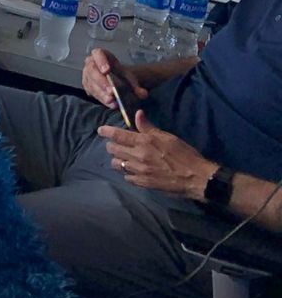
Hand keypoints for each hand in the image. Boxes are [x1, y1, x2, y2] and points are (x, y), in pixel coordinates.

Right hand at [82, 48, 143, 108]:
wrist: (114, 79)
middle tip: (110, 91)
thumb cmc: (119, 74)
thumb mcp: (128, 77)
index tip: (106, 71)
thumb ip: (136, 85)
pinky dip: (102, 99)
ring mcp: (86, 75)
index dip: (101, 61)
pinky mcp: (86, 86)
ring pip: (91, 84)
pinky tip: (111, 104)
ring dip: (101, 93)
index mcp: (100, 55)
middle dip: (101, 82)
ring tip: (112, 101)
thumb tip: (143, 94)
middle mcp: (90, 64)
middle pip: (92, 71)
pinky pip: (92, 93)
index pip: (97, 53)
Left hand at [99, 112, 217, 200]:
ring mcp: (139, 171)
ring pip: (117, 164)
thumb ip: (149, 127)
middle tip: (116, 145)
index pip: (117, 135)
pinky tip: (133, 170)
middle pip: (113, 149)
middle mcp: (138, 155)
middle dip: (112, 145)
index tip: (100, 130)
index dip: (106, 131)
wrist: (196, 177)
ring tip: (124, 158)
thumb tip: (137, 114)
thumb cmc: (184, 154)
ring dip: (118, 160)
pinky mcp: (142, 183)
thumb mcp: (168, 137)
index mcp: (144, 141)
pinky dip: (127, 173)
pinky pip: (127, 177)